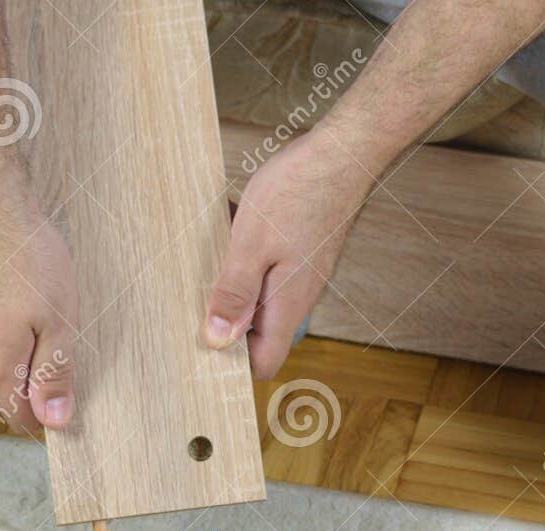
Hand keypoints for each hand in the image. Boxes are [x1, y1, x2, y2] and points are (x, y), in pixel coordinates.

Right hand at [0, 192, 78, 434]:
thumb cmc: (26, 258)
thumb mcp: (59, 321)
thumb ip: (55, 373)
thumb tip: (54, 421)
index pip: (18, 417)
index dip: (46, 415)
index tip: (69, 392)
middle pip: (10, 383)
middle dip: (39, 370)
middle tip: (64, 328)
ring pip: (1, 351)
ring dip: (26, 339)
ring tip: (45, 299)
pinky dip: (11, 316)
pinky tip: (25, 285)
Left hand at [203, 127, 375, 378]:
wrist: (344, 153)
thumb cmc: (298, 192)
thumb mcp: (250, 244)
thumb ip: (234, 294)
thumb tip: (218, 340)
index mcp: (288, 305)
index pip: (266, 362)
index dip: (236, 364)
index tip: (206, 348)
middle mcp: (300, 297)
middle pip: (262, 333)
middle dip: (229, 321)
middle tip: (200, 295)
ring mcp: (304, 274)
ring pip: (263, 298)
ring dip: (236, 284)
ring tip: (216, 253)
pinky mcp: (303, 253)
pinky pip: (270, 271)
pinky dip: (249, 259)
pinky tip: (235, 229)